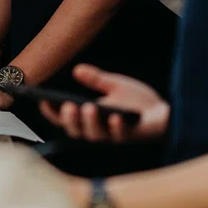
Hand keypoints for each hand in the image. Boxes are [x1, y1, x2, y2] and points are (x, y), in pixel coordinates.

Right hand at [39, 63, 168, 141]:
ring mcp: (113, 136)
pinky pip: (120, 136)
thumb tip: (77, 69)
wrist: (165, 113)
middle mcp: (98, 130)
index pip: (65, 119)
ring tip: (88, 107)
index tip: (42, 101)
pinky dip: (116, 127)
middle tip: (67, 106)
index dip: (52, 113)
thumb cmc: (137, 102)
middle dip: (69, 119)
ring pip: (94, 135)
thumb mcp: (114, 85)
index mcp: (90, 118)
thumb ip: (96, 79)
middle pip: (76, 131)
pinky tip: (114, 116)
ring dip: (89, 122)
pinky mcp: (131, 138)